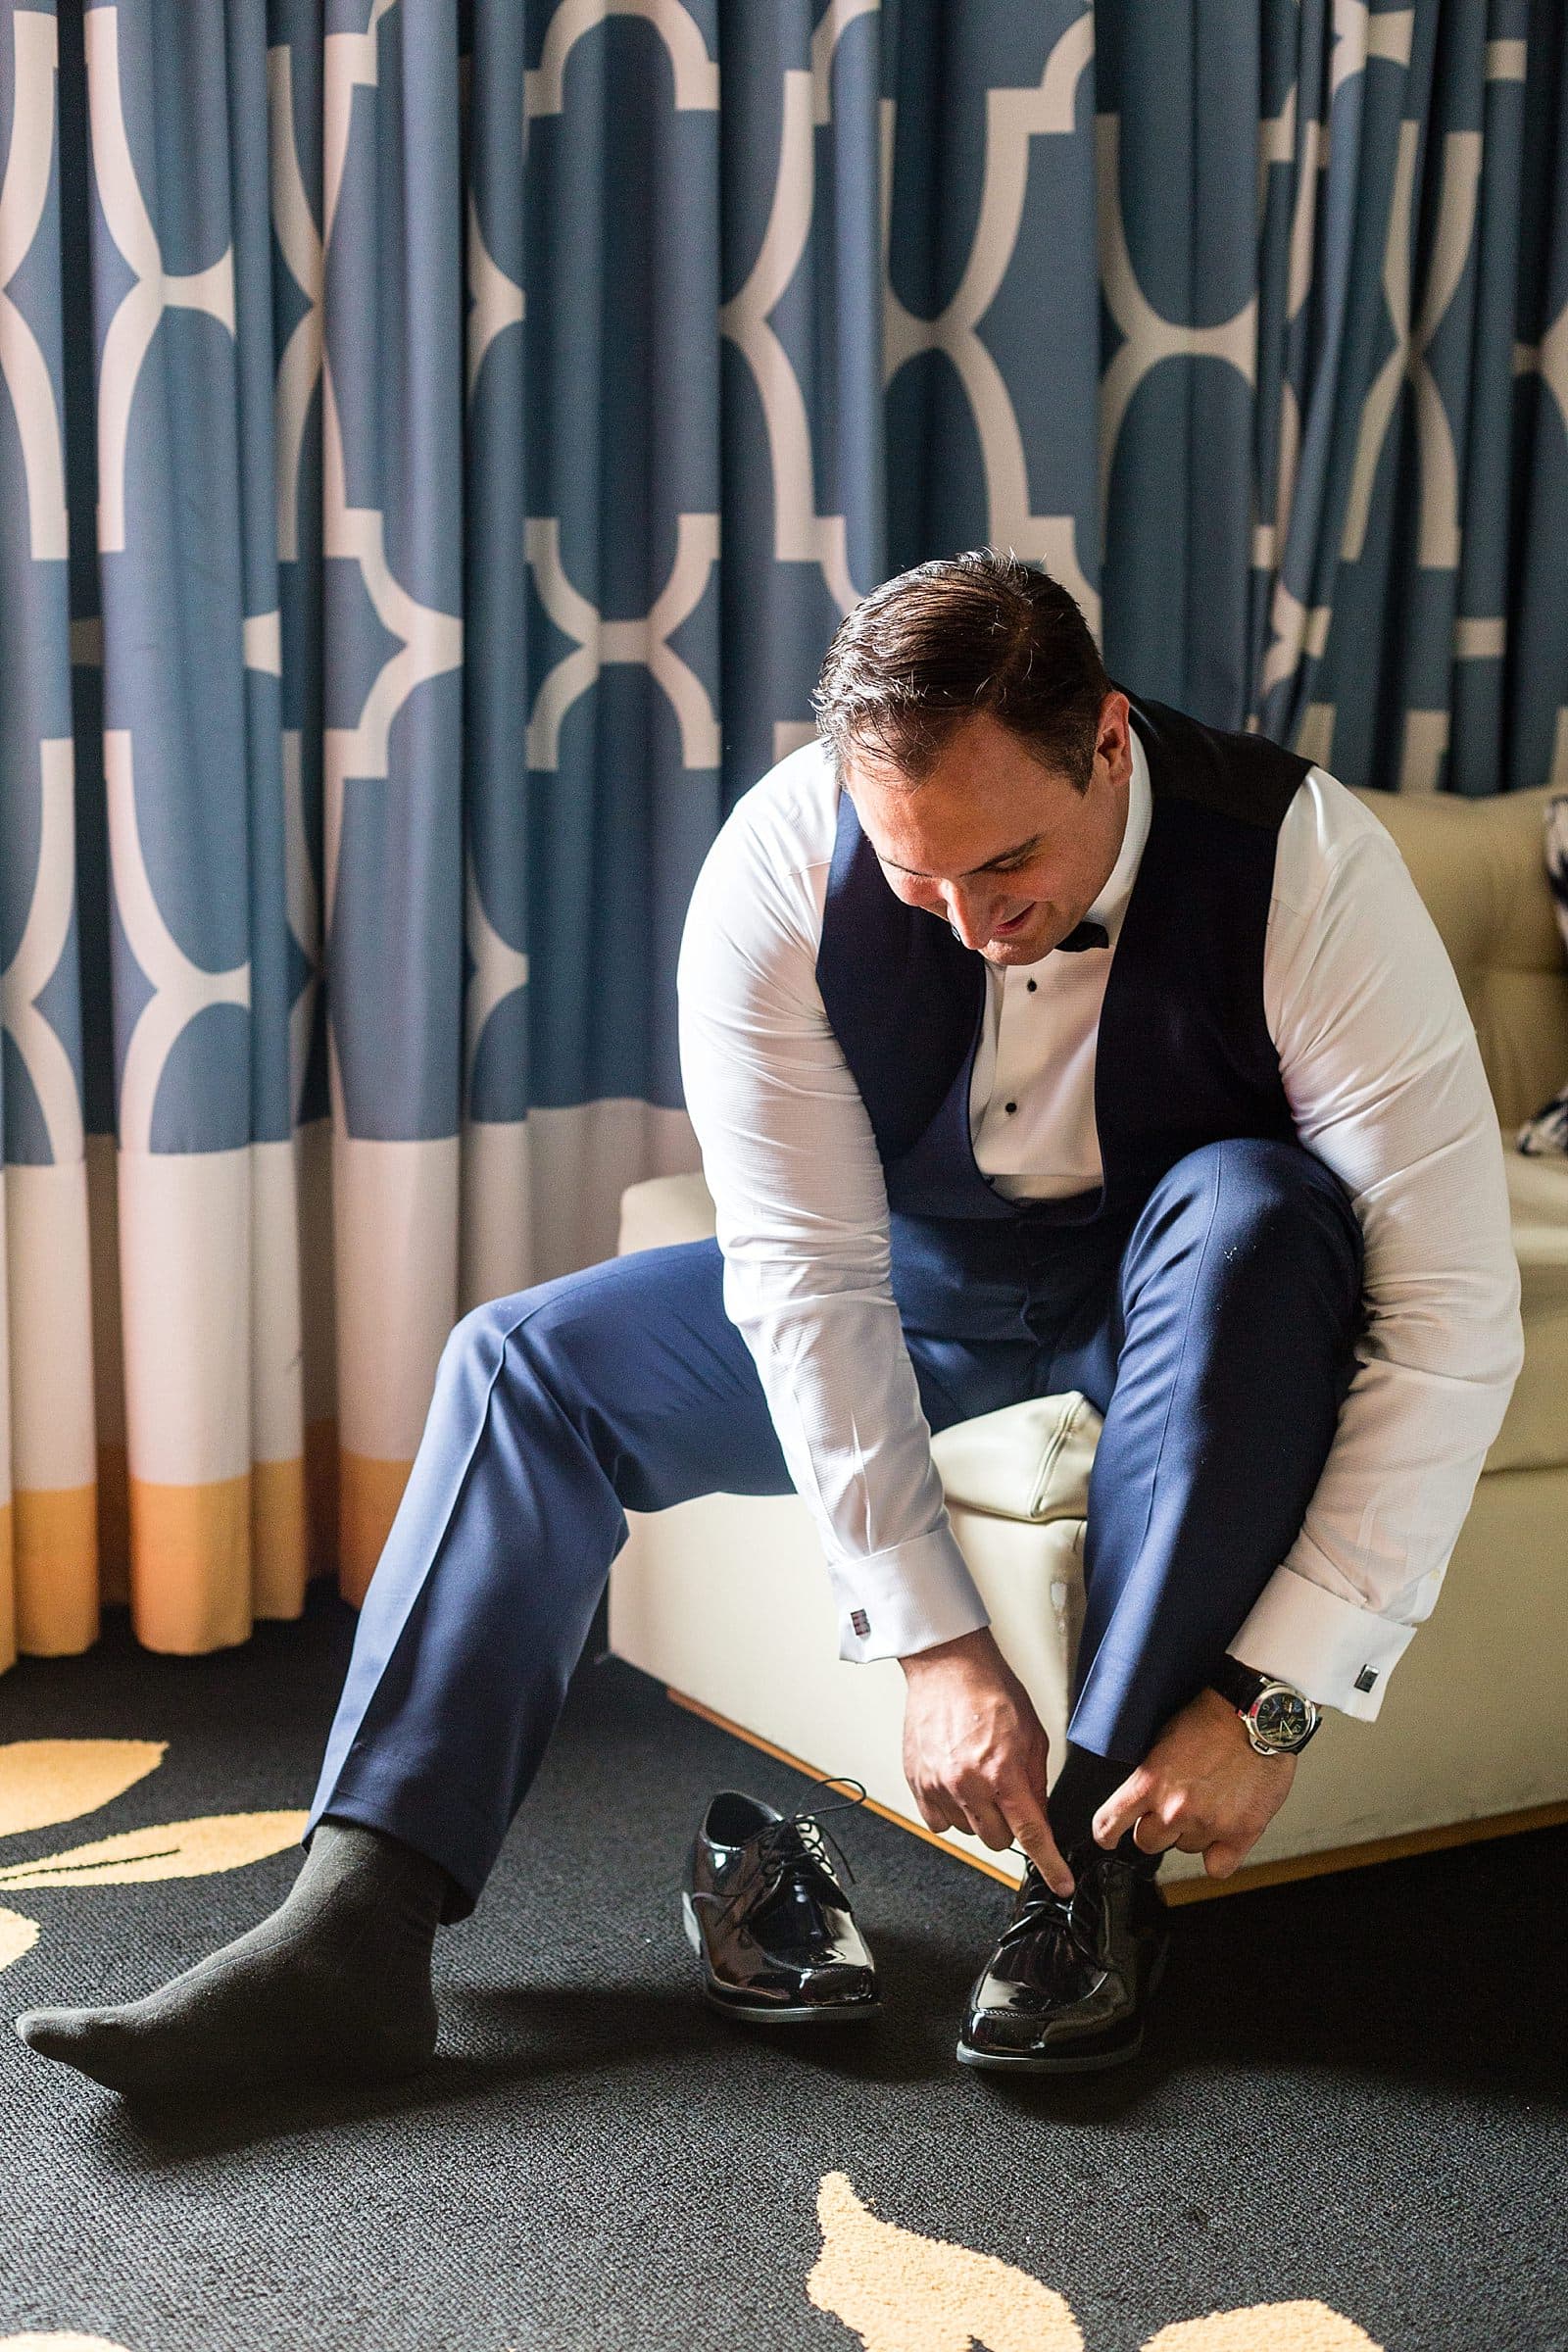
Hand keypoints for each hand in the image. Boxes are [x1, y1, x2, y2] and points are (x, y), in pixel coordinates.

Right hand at [899, 1627, 1074, 1893]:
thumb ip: (1036, 1783)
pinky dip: (951, 1812)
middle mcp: (968, 1784)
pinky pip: (939, 1823)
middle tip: (1008, 1796)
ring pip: (968, 1833)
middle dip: (1010, 1825)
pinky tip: (957, 1786)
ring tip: (979, 1780)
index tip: (1060, 1883)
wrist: (948, 1668)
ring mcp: (939, 1785)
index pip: (1031, 1834)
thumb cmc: (991, 1692)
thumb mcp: (1032, 1736)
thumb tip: (1039, 1817)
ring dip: (979, 1817)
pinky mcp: (917, 1782)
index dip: (1050, 1864)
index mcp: (1003, 1772)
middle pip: (999, 1840)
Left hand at [1091, 1687, 1297, 1878]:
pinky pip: (1217, 1867)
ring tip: (1210, 1803)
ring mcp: (1208, 1824)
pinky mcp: (1241, 1833)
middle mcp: (1175, 1809)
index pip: (1110, 1823)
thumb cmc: (1212, 1719)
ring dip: (1192, 1834)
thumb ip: (1150, 1776)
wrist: (1256, 1716)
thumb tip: (1140, 1799)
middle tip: (1175, 1808)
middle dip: (1156, 1828)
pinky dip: (1219, 1855)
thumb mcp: (1163, 1739)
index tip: (1107, 1838)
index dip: (1106, 1833)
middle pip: (1147, 1842)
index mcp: (1150, 1782)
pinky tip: (1223, 1834)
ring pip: (1185, 1849)